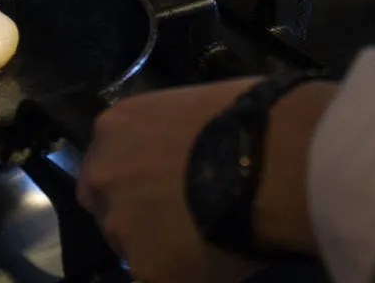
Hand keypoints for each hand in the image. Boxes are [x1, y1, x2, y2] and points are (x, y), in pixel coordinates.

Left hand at [77, 78, 335, 282]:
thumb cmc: (244, 117)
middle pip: (108, 207)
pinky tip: (217, 256)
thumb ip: (165, 137)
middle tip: (181, 218)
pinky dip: (184, 272)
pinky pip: (159, 276)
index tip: (159, 188)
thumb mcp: (188, 108)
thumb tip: (178, 159)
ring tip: (206, 237)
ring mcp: (120, 225)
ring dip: (159, 247)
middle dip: (139, 215)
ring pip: (133, 247)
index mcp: (114, 128)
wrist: (271, 159)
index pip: (106, 163)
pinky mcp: (146, 270)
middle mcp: (103, 176)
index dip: (134, 181)